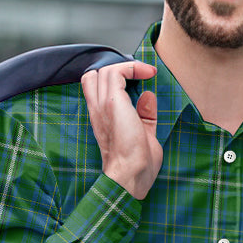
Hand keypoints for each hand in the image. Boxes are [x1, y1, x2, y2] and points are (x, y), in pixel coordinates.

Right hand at [81, 60, 159, 199]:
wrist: (131, 175)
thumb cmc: (137, 165)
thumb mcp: (144, 134)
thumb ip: (144, 115)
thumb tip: (148, 96)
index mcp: (101, 119)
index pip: (94, 88)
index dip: (113, 79)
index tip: (138, 80)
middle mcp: (97, 110)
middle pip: (94, 75)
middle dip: (117, 70)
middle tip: (139, 76)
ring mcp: (102, 105)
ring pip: (105, 71)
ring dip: (127, 67)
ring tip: (146, 73)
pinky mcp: (112, 103)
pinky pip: (116, 73)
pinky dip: (132, 68)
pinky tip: (147, 74)